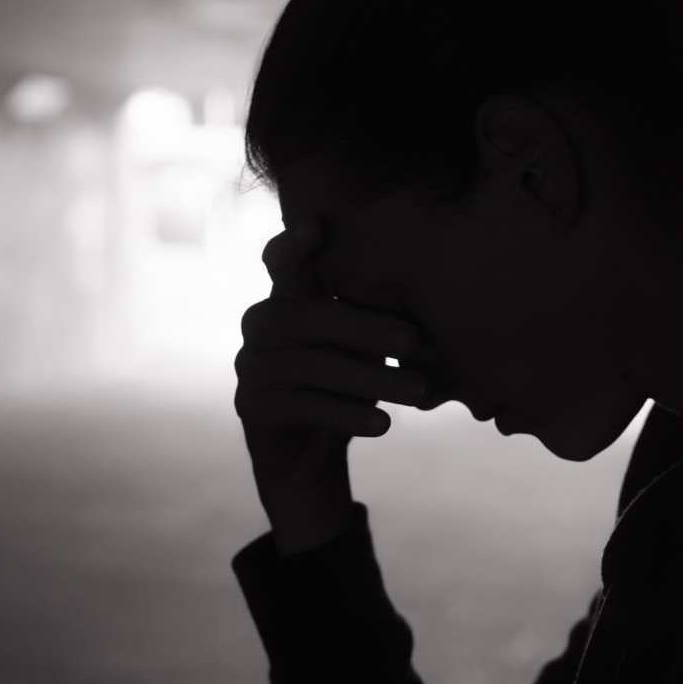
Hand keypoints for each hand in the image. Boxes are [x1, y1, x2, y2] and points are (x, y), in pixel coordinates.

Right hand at [233, 218, 440, 552]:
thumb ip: (380, 317)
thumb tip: (432, 303)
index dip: (295, 244)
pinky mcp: (252, 407)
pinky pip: (302, 406)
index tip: (318, 225)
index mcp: (288, 298)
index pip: (282, 262)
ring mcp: (250, 366)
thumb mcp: (367, 347)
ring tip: (419, 392)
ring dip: (369, 376)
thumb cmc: (348, 385)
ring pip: (309, 364)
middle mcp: (260, 324)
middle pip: (305, 315)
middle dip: (364, 326)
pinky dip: (347, 413)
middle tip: (415, 340)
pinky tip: (384, 423)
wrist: (310, 458)